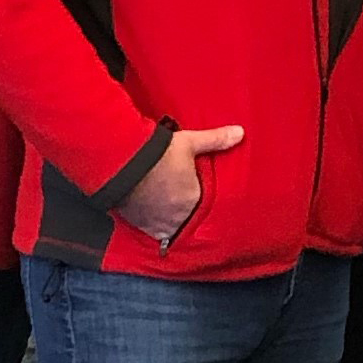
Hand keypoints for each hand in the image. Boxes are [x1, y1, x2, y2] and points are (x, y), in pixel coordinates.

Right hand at [118, 124, 241, 246]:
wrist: (122, 160)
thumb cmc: (158, 152)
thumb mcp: (190, 142)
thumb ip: (216, 140)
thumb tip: (240, 133)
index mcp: (193, 200)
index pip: (202, 204)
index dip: (196, 196)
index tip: (191, 191)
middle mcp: (176, 216)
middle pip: (185, 217)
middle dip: (182, 209)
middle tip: (176, 197)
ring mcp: (156, 223)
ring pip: (168, 226)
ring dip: (167, 218)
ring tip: (163, 206)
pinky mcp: (138, 224)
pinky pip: (149, 229)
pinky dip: (150, 222)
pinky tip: (148, 212)